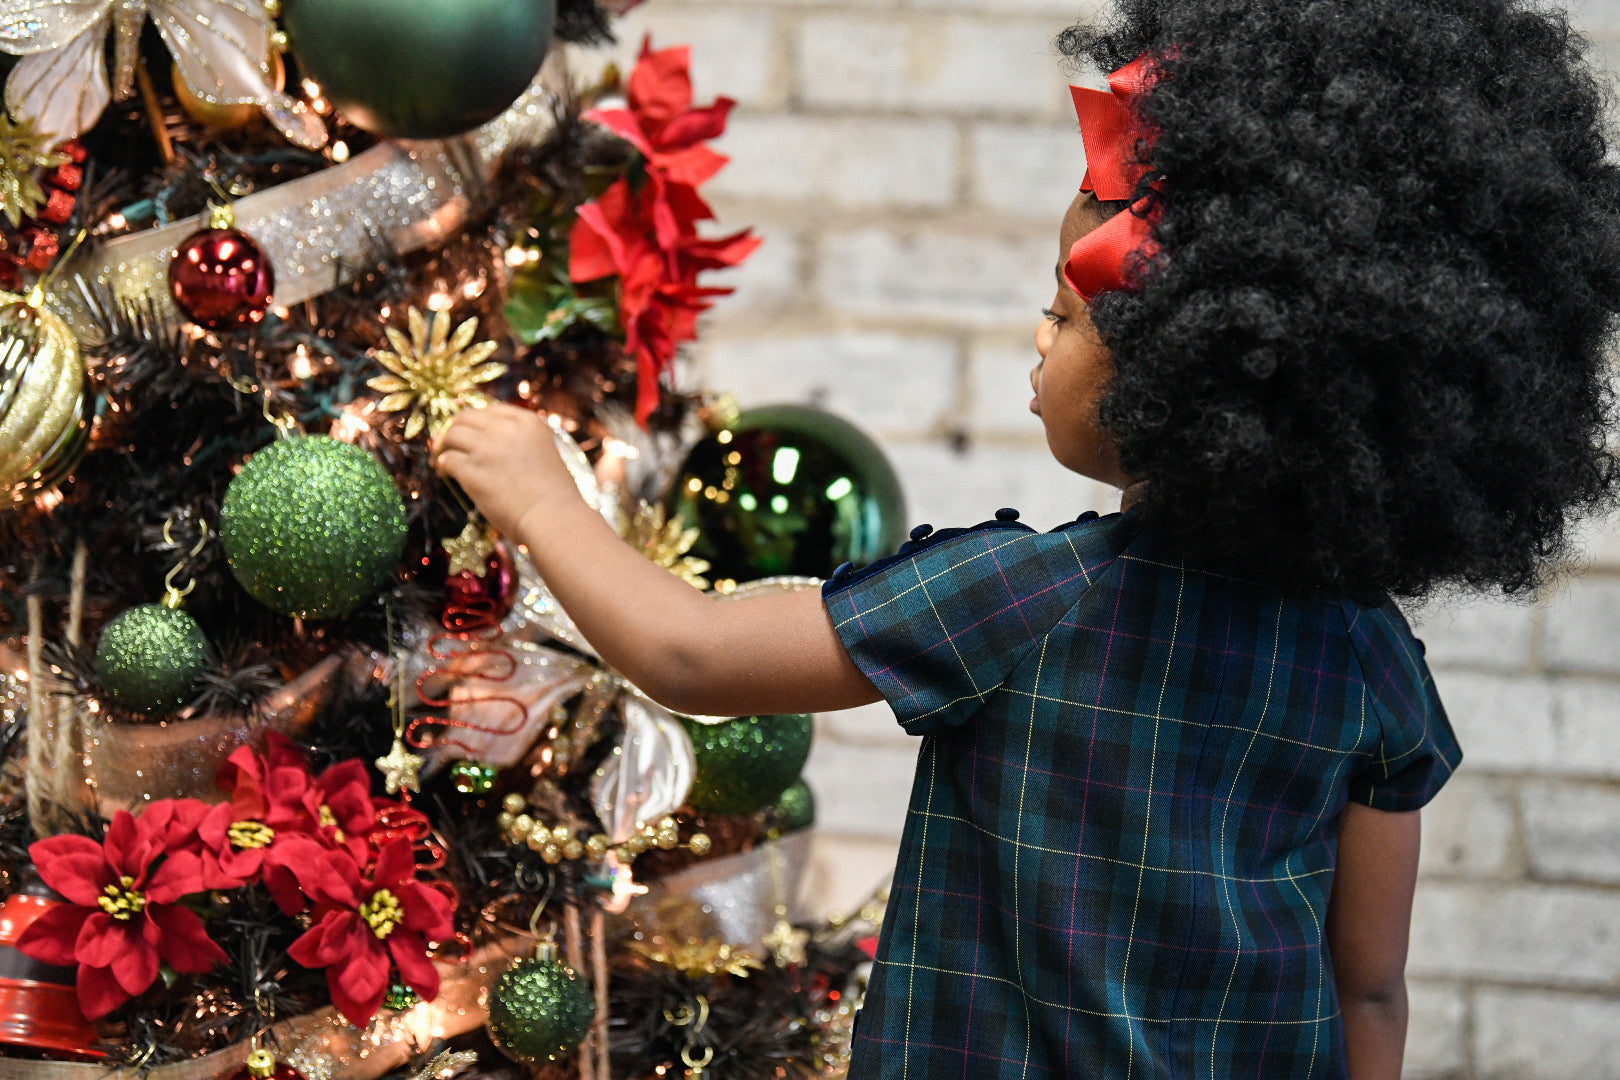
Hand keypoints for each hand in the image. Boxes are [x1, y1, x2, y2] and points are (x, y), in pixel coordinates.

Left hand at [433, 404, 577, 538]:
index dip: (476, 420)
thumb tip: (498, 448)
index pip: (492, 410)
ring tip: (441, 458)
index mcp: (528, 423)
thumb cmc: (556, 495)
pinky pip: (447, 459)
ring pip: (452, 435)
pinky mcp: (472, 470)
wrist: (553, 517)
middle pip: (466, 417)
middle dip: (454, 428)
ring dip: (443, 445)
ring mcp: (487, 448)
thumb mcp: (547, 453)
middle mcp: (505, 429)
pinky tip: (444, 473)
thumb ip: (524, 443)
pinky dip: (442, 465)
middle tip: (448, 442)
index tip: (470, 430)